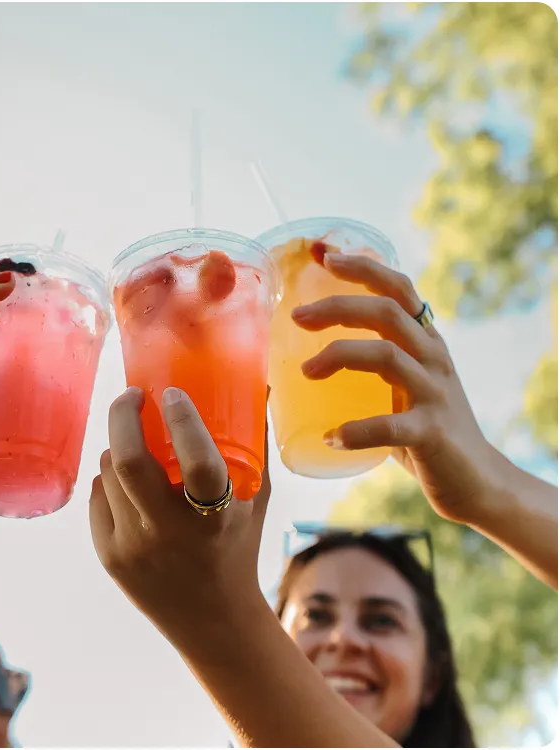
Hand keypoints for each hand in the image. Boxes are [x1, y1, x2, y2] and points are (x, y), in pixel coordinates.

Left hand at [89, 385, 270, 645]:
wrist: (212, 621)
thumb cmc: (237, 550)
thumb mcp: (256, 501)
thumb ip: (255, 447)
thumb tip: (261, 388)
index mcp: (213, 520)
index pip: (196, 462)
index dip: (183, 420)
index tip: (172, 393)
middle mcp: (168, 534)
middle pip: (128, 461)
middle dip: (123, 415)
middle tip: (132, 396)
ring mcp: (132, 547)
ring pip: (107, 472)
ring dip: (117, 445)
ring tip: (134, 441)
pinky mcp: (108, 557)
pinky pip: (97, 496)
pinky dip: (108, 478)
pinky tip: (125, 480)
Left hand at [292, 252, 500, 524]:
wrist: (475, 479)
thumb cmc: (424, 428)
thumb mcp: (402, 386)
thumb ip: (370, 369)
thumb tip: (298, 366)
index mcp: (425, 342)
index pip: (399, 288)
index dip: (364, 267)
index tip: (324, 255)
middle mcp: (433, 358)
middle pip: (386, 312)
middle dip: (337, 307)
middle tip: (297, 317)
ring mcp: (435, 393)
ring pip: (386, 356)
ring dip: (339, 356)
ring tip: (306, 372)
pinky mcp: (432, 432)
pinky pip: (390, 425)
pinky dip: (355, 431)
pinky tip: (331, 438)